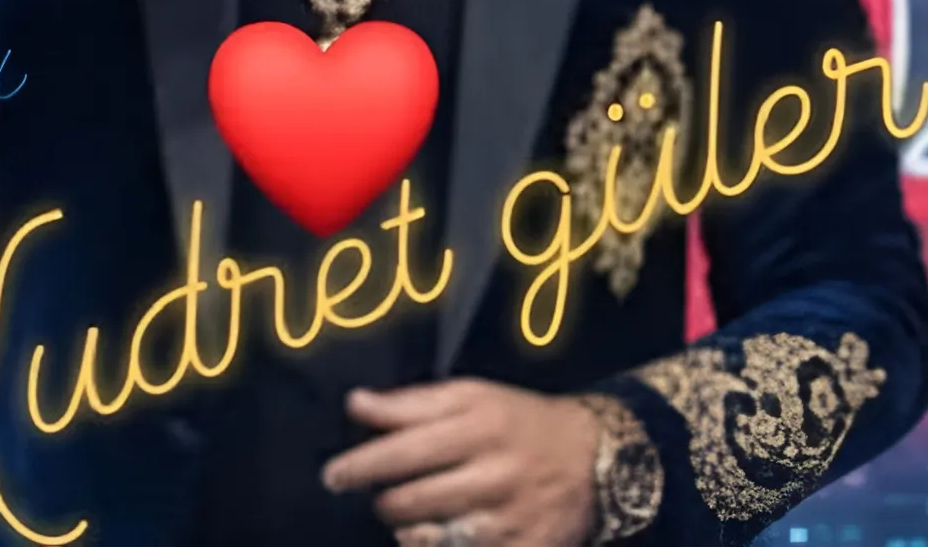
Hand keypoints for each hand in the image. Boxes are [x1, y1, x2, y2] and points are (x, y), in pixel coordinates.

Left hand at [321, 380, 600, 546]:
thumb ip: (412, 402)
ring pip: (431, 539)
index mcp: (481, 424)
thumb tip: (355, 403)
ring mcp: (510, 519)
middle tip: (378, 497)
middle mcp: (495, 471)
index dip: (363, 465)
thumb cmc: (517, 421)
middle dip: (384, 502)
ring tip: (408, 517)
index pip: (407, 448)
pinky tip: (435, 537)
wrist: (594, 458)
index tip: (333, 475)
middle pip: (413, 500)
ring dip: (407, 530)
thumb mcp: (472, 396)